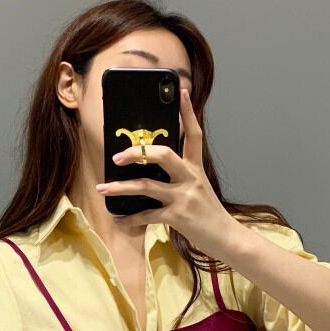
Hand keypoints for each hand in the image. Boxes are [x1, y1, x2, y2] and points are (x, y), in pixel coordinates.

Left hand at [95, 88, 239, 258]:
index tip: (181, 92)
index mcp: (196, 168)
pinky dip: (130, 219)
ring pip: (147, 186)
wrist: (227, 238)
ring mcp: (183, 197)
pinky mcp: (177, 216)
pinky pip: (147, 215)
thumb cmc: (210, 213)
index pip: (194, 134)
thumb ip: (182, 177)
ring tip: (102, 188)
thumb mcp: (200, 189)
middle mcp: (190, 178)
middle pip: (164, 154)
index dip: (187, 112)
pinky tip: (119, 220)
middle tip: (118, 156)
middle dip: (137, 152)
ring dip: (121, 187)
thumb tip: (153, 170)